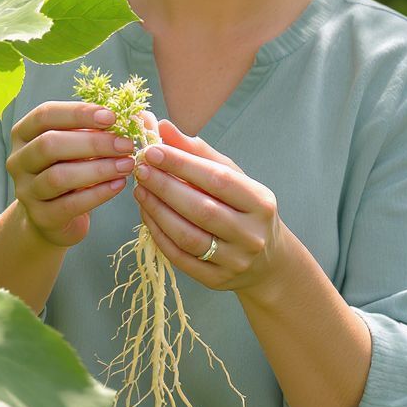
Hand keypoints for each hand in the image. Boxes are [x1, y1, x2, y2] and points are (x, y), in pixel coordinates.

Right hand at [7, 101, 135, 247]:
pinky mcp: (41, 216)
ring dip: (98, 169)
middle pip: (50, 144)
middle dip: (92, 142)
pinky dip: (98, 193)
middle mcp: (18, 160)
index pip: (45, 115)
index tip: (111, 117)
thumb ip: (89, 130)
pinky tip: (119, 184)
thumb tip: (123, 118)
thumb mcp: (73, 145)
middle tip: (125, 144)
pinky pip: (70, 204)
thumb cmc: (68, 169)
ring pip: (58, 176)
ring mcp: (26, 191)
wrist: (53, 216)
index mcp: (23, 134)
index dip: (78, 113)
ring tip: (127, 164)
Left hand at [131, 120, 284, 291]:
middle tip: (140, 168)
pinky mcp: (216, 280)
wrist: (267, 261)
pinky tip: (146, 214)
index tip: (152, 149)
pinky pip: (180, 257)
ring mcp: (234, 261)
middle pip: (201, 209)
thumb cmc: (243, 208)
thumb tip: (161, 126)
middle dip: (165, 187)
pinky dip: (158, 234)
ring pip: (188, 236)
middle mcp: (251, 234)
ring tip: (139, 190)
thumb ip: (197, 153)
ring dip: (157, 211)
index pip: (217, 179)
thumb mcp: (231, 178)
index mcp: (260, 202)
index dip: (182, 164)